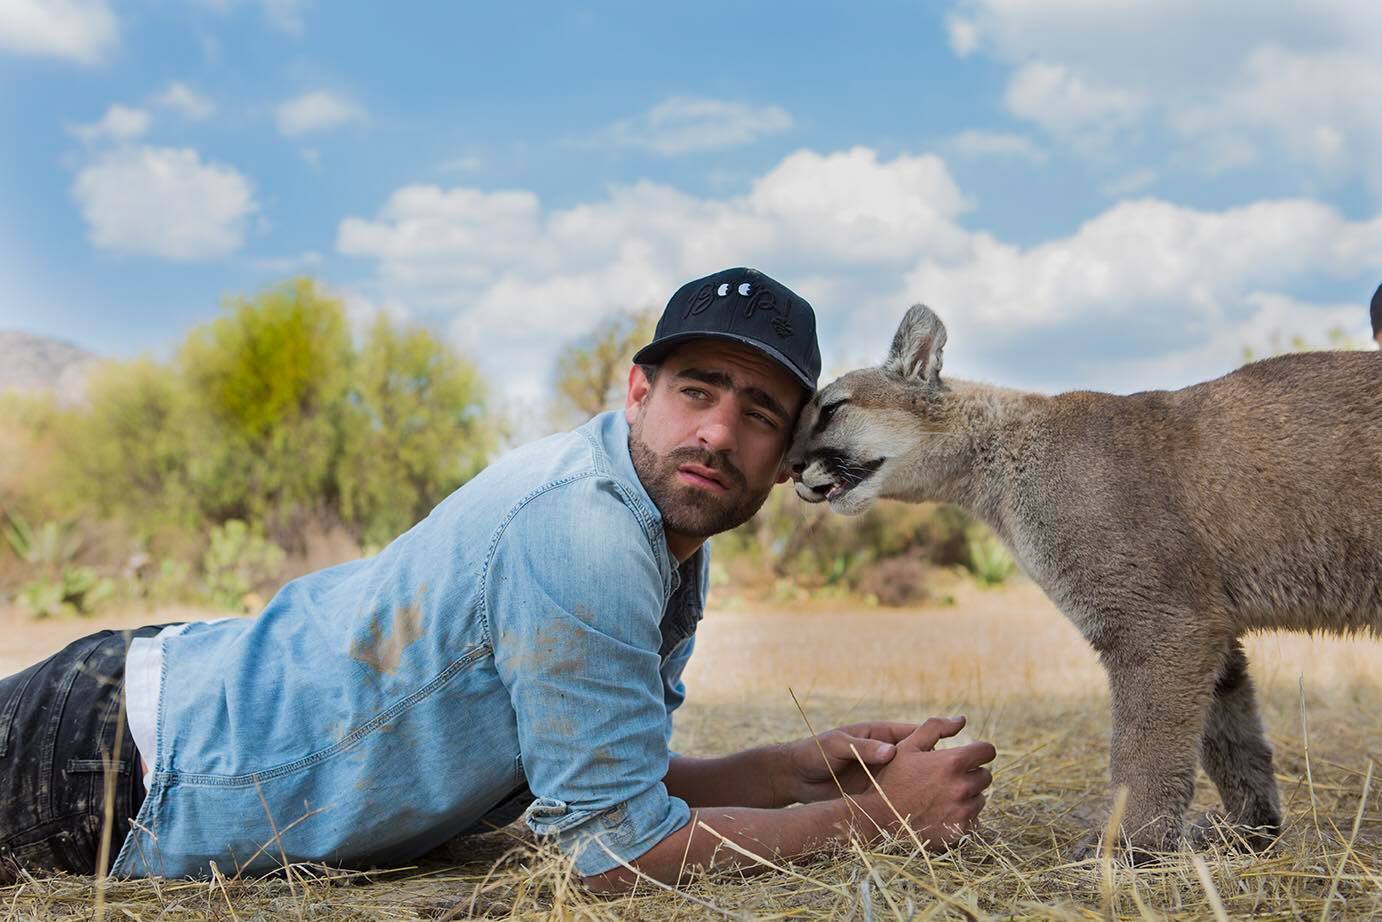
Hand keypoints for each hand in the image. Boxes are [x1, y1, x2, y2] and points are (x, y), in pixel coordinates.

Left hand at [782, 717, 964, 804]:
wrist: (795, 778)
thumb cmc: (815, 753)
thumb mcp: (838, 745)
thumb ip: (864, 747)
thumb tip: (893, 752)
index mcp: (881, 737)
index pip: (918, 734)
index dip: (940, 734)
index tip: (962, 737)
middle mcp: (888, 757)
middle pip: (925, 760)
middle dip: (945, 766)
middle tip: (969, 774)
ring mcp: (885, 778)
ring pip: (918, 783)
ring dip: (934, 789)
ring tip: (959, 797)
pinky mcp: (878, 797)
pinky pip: (903, 800)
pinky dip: (916, 807)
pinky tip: (932, 817)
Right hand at [859, 719, 995, 846]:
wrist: (880, 818)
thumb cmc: (893, 778)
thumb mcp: (908, 746)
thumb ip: (936, 727)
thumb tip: (962, 719)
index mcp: (952, 762)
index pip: (988, 751)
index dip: (979, 751)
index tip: (970, 756)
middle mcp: (962, 786)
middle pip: (985, 775)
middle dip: (971, 773)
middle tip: (949, 777)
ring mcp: (963, 810)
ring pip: (980, 798)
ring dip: (968, 795)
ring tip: (943, 795)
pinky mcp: (961, 829)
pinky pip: (974, 818)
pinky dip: (963, 815)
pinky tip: (943, 812)